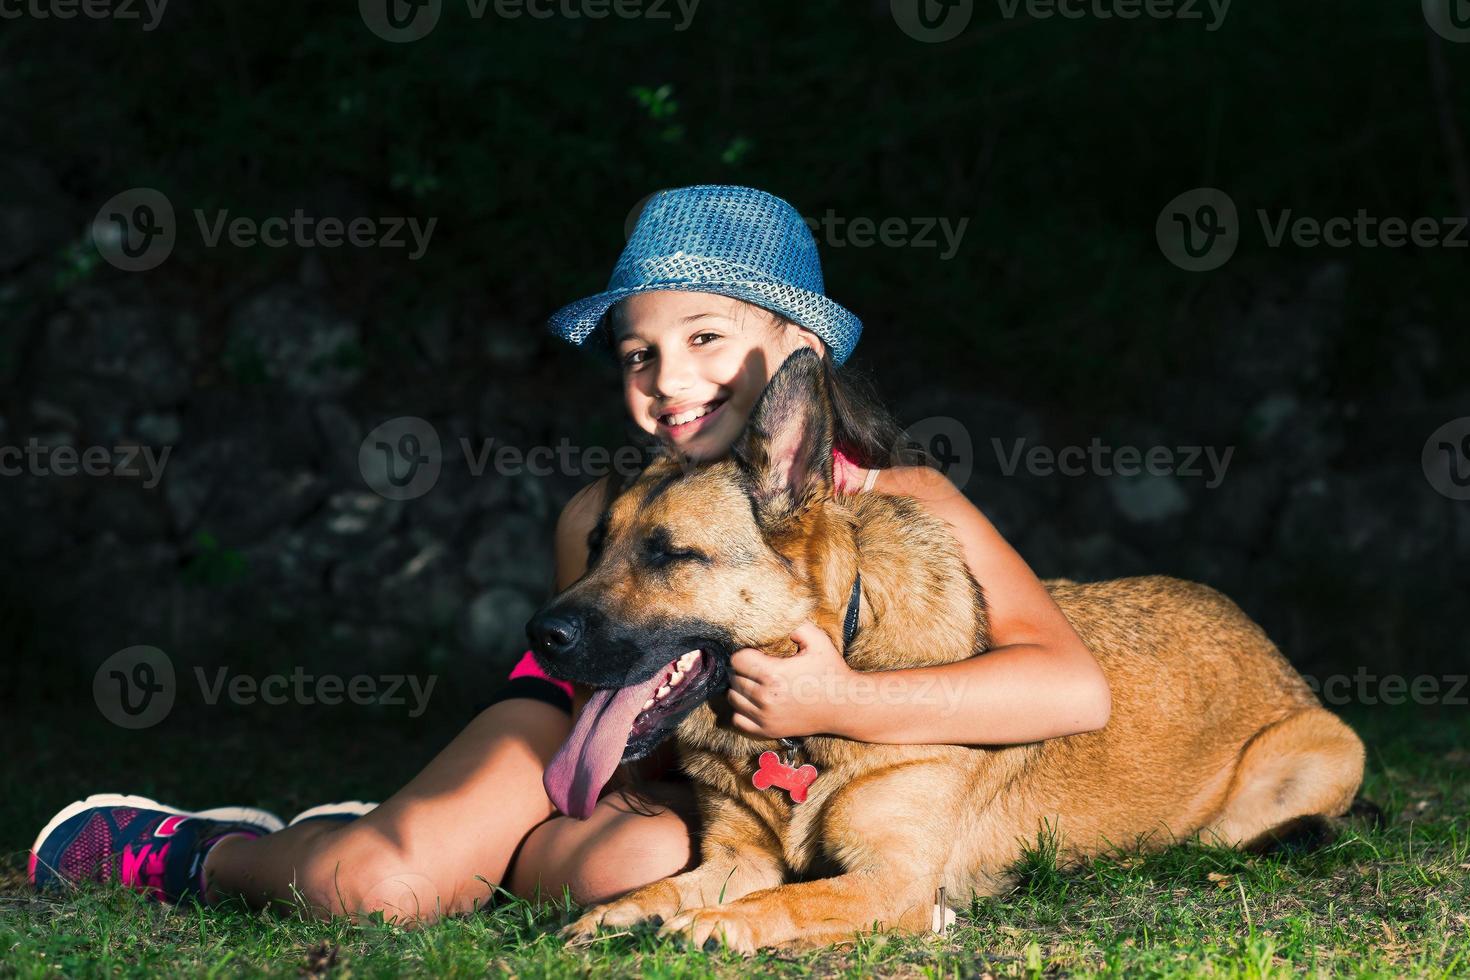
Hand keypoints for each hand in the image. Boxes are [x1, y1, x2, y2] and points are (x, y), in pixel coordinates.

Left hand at [727, 623, 855, 738]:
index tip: (757, 653)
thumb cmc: (831, 670)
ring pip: (733, 698)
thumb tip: (773, 620)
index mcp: (774, 675)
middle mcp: (766, 698)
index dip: (745, 652)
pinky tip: (756, 701)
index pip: (737, 660)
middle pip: (734, 678)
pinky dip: (742, 710)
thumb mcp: (817, 640)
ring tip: (757, 682)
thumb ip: (794, 625)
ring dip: (741, 688)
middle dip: (743, 669)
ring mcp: (766, 717)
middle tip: (759, 666)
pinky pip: (738, 720)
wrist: (845, 706)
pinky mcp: (768, 731)